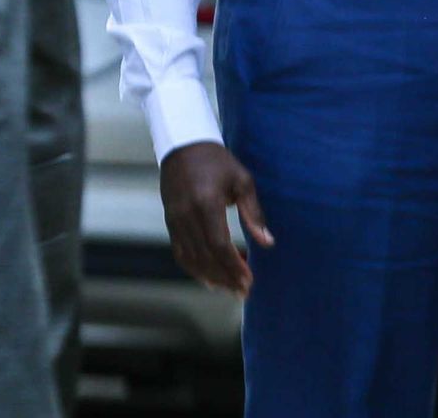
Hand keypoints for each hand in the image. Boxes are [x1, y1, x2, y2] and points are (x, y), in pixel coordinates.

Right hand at [160, 141, 273, 297]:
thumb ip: (253, 213)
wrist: (183, 145)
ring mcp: (175, 220)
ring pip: (191, 259)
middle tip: (244, 292)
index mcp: (206, 203)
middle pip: (205, 257)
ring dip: (211, 277)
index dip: (234, 266)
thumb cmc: (217, 161)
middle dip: (226, 278)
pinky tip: (211, 277)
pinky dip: (195, 269)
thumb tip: (267, 243)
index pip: (219, 244)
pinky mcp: (170, 222)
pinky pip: (181, 253)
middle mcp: (186, 214)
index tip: (249, 281)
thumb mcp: (241, 180)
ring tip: (231, 288)